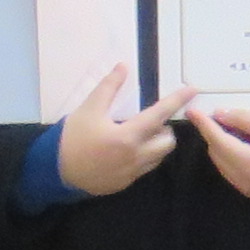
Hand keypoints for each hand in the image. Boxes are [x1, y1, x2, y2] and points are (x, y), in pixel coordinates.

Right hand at [54, 64, 182, 196]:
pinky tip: (124, 150)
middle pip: (168, 142)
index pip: (160, 114)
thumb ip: (108, 87)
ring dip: (156, 143)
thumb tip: (123, 67)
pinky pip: (145, 168)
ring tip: (138, 135)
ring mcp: (132, 173)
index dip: (178, 100)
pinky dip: (143, 156)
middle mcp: (136, 156)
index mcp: (128, 136)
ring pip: (158, 157)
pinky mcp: (126, 183)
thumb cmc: (72, 138)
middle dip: (164, 129)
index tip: (192, 89)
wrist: (56, 173)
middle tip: (150, 121)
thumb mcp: (88, 109)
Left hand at [186, 97, 249, 201]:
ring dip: (223, 145)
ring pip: (221, 162)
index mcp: (246, 163)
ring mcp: (245, 188)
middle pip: (216, 152)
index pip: (216, 140)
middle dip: (216, 134)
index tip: (192, 111)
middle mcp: (241, 179)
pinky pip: (231, 170)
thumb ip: (243, 119)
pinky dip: (231, 156)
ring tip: (240, 130)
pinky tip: (246, 145)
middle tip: (226, 117)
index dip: (204, 124)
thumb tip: (219, 115)